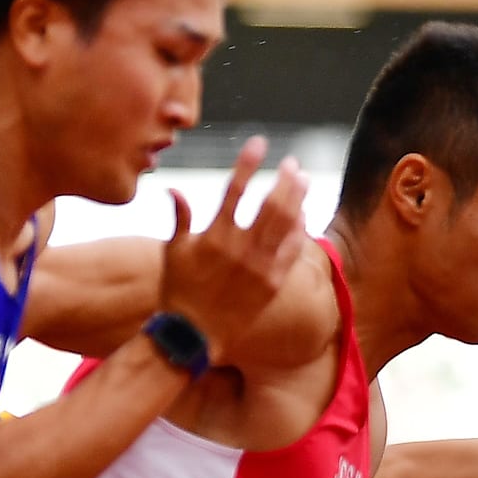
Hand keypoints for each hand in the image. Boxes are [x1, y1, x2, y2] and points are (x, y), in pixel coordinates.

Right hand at [159, 139, 311, 348]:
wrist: (193, 335)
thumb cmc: (178, 292)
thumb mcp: (173, 253)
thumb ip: (179, 219)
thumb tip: (173, 189)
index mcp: (214, 237)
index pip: (234, 190)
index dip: (248, 163)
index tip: (259, 142)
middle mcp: (240, 250)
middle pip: (270, 205)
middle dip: (284, 180)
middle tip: (292, 163)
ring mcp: (260, 267)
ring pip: (286, 226)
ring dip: (298, 199)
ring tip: (303, 180)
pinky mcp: (272, 284)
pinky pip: (291, 252)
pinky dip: (299, 231)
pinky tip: (303, 215)